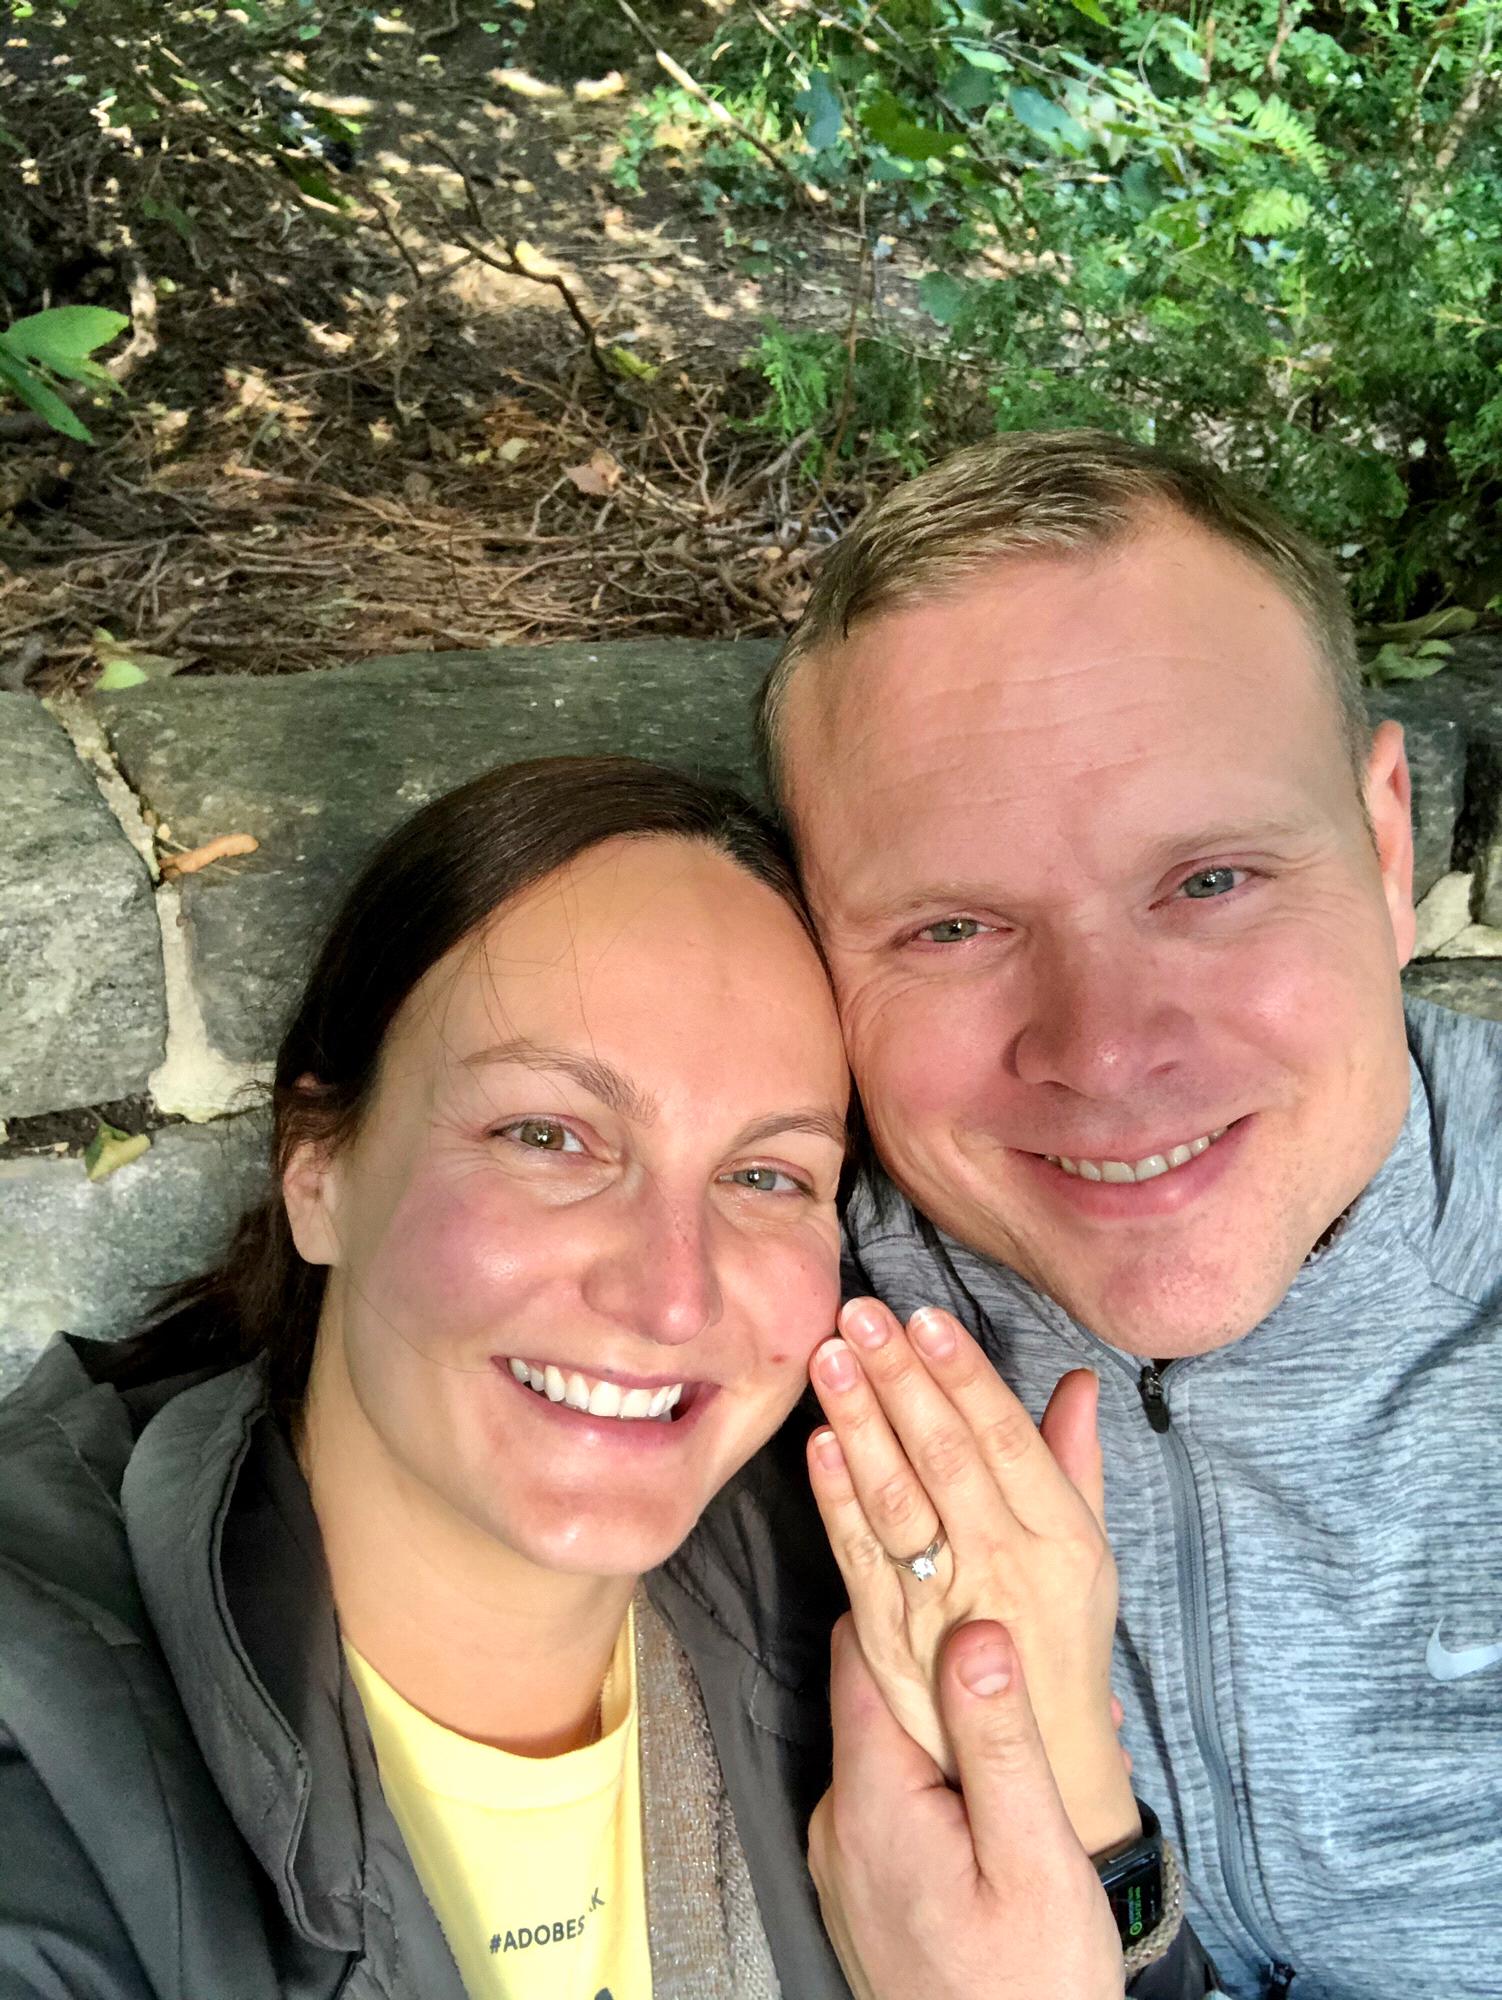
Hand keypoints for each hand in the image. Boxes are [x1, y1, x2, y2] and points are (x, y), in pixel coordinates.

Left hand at [808, 1298, 1136, 1855]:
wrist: (1052, 1785)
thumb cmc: (1071, 1653)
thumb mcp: (1096, 1558)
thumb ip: (1076, 1468)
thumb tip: (1077, 1384)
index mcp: (1061, 1544)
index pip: (1004, 1440)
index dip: (962, 1375)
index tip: (925, 1317)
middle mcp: (1003, 1571)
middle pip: (943, 1458)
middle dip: (899, 1379)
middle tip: (860, 1312)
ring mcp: (941, 1609)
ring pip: (895, 1501)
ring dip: (860, 1423)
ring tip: (831, 1358)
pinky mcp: (892, 1647)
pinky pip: (860, 1564)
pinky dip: (835, 1503)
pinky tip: (816, 1448)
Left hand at [809, 1615, 1125, 1999]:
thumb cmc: (1032, 1985)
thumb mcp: (1033, 1856)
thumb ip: (998, 1741)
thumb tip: (973, 1630)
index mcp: (869, 1798)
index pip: (861, 1652)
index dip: (911, 1605)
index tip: (969, 1582)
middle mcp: (838, 1818)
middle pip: (881, 1698)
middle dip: (960, 1679)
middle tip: (1048, 1690)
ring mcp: (845, 1856)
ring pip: (898, 1751)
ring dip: (966, 1737)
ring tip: (1055, 1748)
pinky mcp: (867, 1885)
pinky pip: (900, 1803)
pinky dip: (953, 1787)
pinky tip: (1019, 1803)